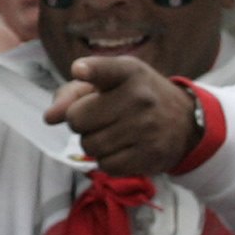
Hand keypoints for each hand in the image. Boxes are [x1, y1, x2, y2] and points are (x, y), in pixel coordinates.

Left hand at [44, 57, 200, 176]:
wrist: (185, 122)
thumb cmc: (137, 97)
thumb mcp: (111, 82)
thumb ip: (73, 93)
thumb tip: (49, 117)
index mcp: (128, 72)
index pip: (104, 70)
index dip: (89, 71)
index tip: (79, 71)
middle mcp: (139, 98)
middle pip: (77, 119)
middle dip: (80, 121)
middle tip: (98, 118)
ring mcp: (146, 128)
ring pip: (89, 146)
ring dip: (93, 142)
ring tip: (112, 132)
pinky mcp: (149, 155)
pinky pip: (105, 165)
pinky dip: (107, 160)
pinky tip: (122, 148)